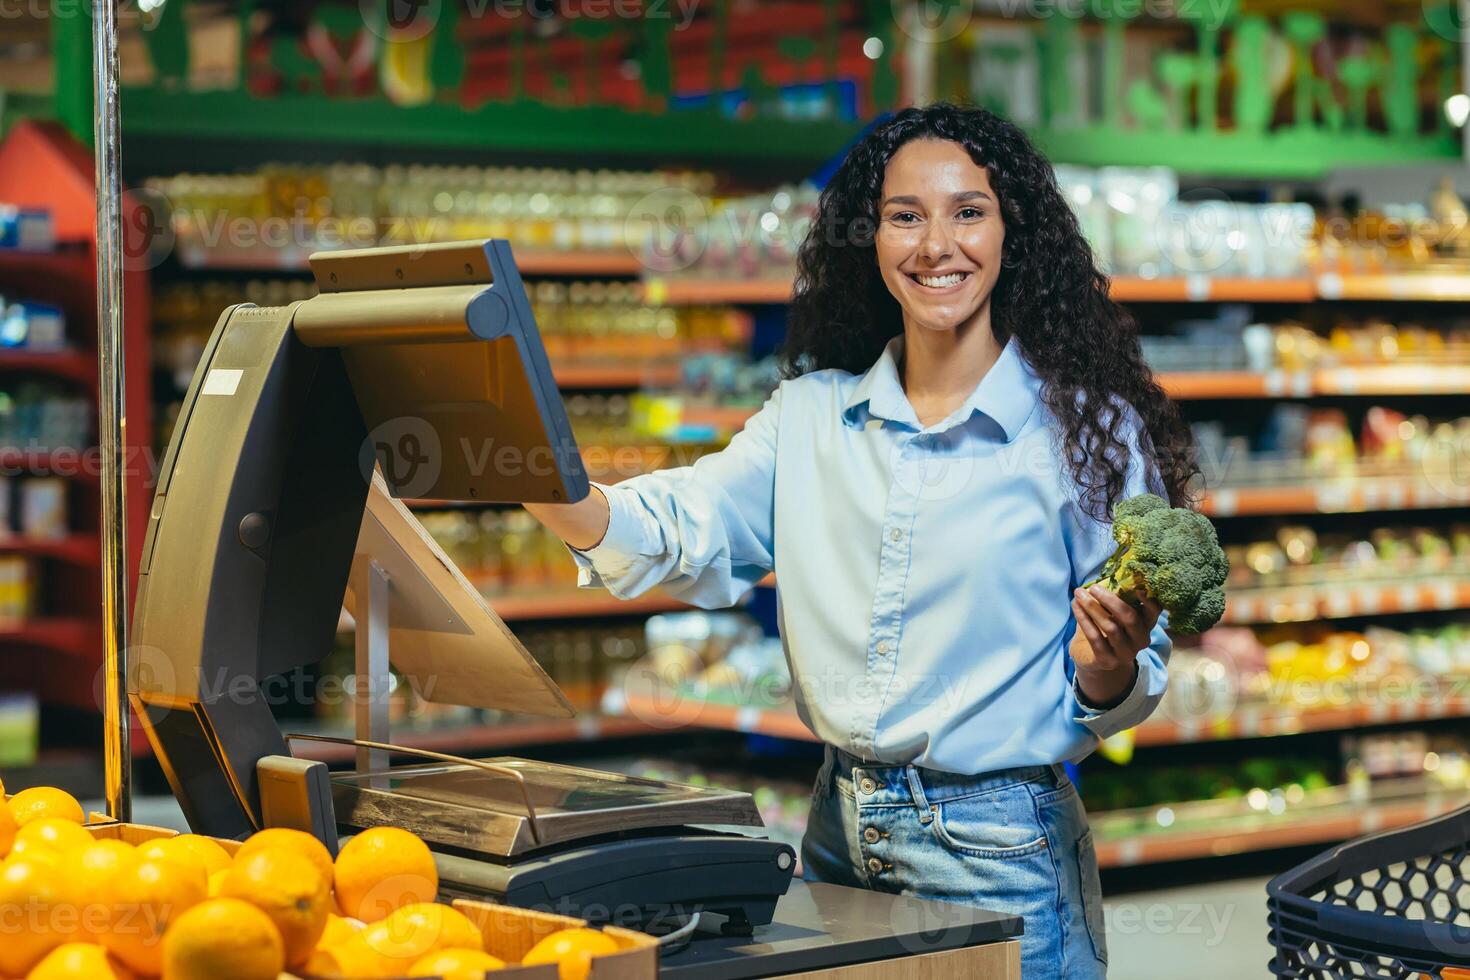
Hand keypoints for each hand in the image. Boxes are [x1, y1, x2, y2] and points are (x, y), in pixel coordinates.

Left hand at [1069, 584, 1161, 706]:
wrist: (1093, 658)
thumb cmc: (1107, 628)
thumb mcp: (1115, 613)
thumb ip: (1117, 597)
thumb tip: (1106, 575)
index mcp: (1146, 625)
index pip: (1154, 612)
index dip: (1148, 600)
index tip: (1137, 587)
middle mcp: (1141, 640)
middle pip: (1129, 618)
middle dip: (1110, 600)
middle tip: (1093, 587)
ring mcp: (1125, 653)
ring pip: (1110, 627)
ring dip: (1092, 607)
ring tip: (1078, 594)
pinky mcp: (1107, 661)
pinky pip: (1094, 637)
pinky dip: (1083, 619)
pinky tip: (1075, 606)